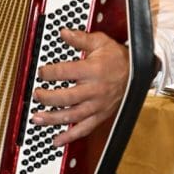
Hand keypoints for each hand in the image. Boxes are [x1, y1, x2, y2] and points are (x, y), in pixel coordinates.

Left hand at [32, 28, 128, 145]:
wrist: (137, 73)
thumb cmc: (118, 58)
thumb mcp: (101, 42)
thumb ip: (81, 38)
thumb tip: (63, 32)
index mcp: (94, 70)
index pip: (67, 72)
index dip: (50, 73)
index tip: (41, 72)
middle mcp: (95, 89)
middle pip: (67, 97)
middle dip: (48, 98)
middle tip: (36, 95)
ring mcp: (98, 105)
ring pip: (73, 116)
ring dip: (53, 119)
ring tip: (37, 119)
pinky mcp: (100, 115)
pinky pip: (84, 129)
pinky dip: (70, 136)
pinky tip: (57, 140)